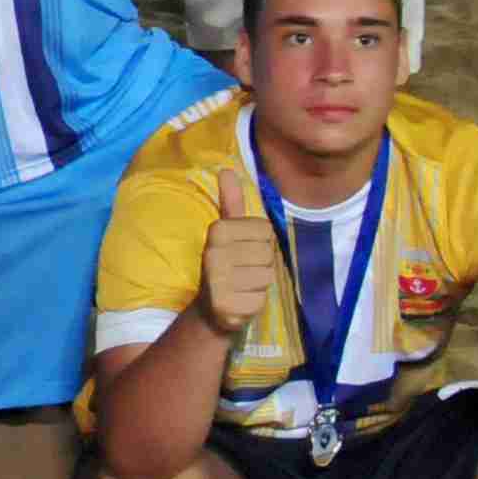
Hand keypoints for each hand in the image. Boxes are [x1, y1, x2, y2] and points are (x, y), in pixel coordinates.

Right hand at [194, 165, 277, 338]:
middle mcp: (214, 254)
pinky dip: (255, 302)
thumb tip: (227, 169)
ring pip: (267, 275)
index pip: (265, 230)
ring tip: (243, 285)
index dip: (261, 242)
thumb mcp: (228, 232)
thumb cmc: (226, 264)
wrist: (210, 309)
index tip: (244, 250)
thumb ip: (231, 201)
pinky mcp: (227, 306)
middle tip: (244, 270)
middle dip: (262, 263)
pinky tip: (241, 301)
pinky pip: (261, 298)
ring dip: (260, 283)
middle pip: (268, 253)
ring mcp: (219, 282)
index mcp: (217, 231)